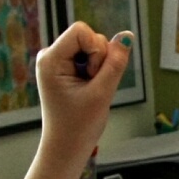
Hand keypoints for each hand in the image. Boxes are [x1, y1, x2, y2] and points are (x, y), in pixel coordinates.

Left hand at [33, 22, 127, 159]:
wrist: (66, 148)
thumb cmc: (78, 126)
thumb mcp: (102, 93)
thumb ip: (116, 63)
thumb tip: (127, 36)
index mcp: (50, 59)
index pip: (81, 31)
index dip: (97, 48)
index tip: (94, 74)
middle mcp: (51, 56)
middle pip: (88, 37)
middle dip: (99, 59)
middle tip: (92, 86)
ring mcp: (58, 62)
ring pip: (91, 48)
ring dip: (99, 67)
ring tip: (90, 90)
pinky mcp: (66, 68)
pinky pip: (89, 58)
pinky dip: (96, 72)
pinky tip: (90, 89)